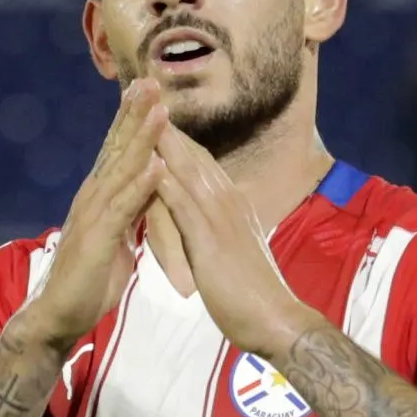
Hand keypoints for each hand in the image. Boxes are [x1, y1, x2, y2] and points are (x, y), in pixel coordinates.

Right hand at [20, 82, 165, 351]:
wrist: (58, 316)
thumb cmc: (90, 280)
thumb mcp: (119, 238)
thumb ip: (132, 211)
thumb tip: (150, 189)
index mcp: (100, 197)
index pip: (120, 150)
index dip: (135, 119)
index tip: (152, 89)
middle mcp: (93, 198)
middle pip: (117, 148)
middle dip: (135, 113)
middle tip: (152, 79)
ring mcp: (93, 216)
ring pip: (121, 169)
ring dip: (141, 138)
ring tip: (158, 109)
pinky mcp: (97, 240)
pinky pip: (122, 209)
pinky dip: (139, 186)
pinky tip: (154, 166)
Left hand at [152, 123, 320, 357]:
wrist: (276, 320)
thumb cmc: (255, 295)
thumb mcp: (236, 252)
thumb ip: (224, 231)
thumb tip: (215, 221)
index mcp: (232, 206)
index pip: (200, 163)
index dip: (178, 139)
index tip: (156, 117)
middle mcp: (228, 202)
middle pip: (192, 155)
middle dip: (166, 127)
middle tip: (142, 96)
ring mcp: (221, 218)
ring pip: (187, 170)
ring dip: (163, 141)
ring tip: (140, 113)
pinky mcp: (211, 239)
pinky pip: (184, 204)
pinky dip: (166, 180)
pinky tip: (148, 163)